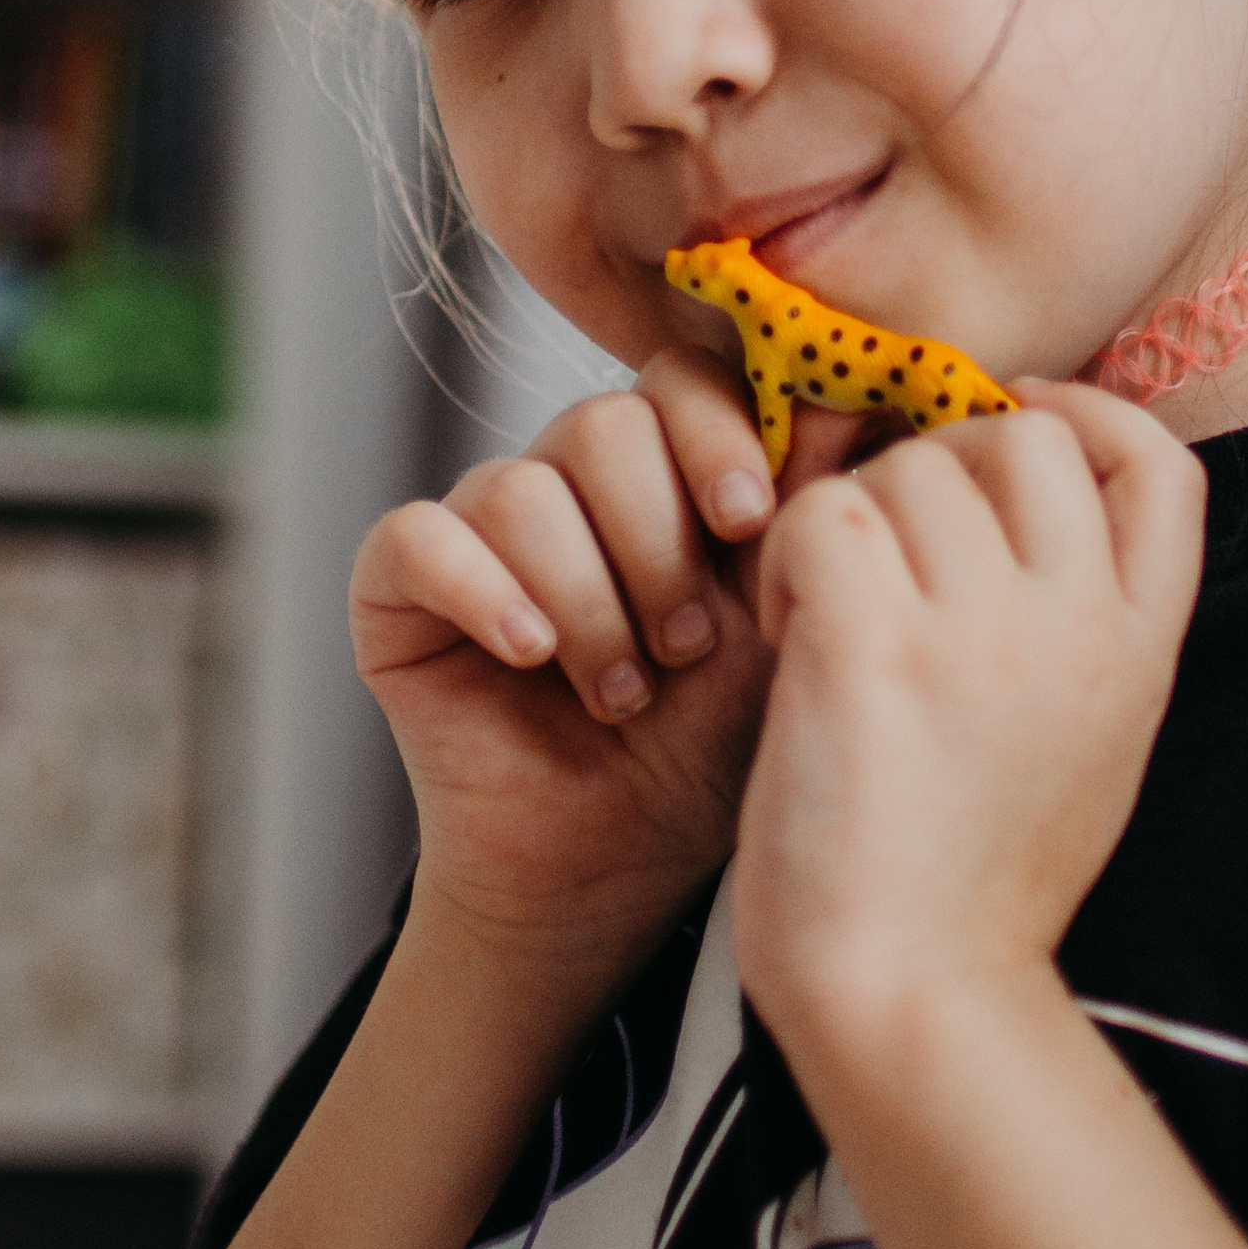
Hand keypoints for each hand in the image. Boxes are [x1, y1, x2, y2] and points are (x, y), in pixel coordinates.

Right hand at [350, 348, 782, 993]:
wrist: (613, 869)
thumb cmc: (705, 749)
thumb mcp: (782, 624)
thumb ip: (808, 509)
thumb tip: (849, 398)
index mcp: (664, 467)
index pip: (681, 379)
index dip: (715, 436)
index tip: (749, 520)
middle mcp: (565, 478)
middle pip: (603, 425)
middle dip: (657, 542)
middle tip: (686, 644)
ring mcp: (477, 525)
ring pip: (520, 487)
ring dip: (586, 599)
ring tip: (623, 691)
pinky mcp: (399, 586)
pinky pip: (419, 537)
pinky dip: (484, 593)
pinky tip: (531, 656)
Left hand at [730, 382, 1205, 1059]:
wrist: (916, 999)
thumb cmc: (972, 885)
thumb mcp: (1089, 745)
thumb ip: (1081, 628)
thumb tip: (1034, 505)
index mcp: (1139, 647)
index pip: (1161, 463)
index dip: (1085, 419)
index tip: (1019, 433)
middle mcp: (1076, 621)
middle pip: (1020, 437)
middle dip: (939, 468)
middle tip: (890, 562)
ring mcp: (981, 628)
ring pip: (904, 470)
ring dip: (848, 525)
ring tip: (830, 624)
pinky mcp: (875, 644)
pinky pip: (821, 515)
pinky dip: (786, 561)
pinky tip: (788, 635)